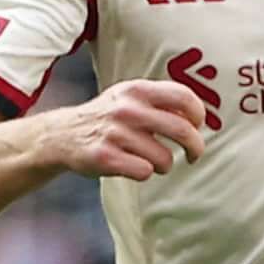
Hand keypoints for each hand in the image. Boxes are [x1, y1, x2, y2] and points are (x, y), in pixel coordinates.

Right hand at [42, 79, 211, 182]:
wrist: (62, 135)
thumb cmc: (110, 119)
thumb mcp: (131, 98)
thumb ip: (162, 101)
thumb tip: (200, 117)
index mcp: (137, 90)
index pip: (184, 97)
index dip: (199, 115)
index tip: (197, 127)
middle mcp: (126, 109)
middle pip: (183, 131)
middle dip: (196, 148)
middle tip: (194, 155)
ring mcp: (114, 133)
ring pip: (165, 158)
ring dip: (164, 165)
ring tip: (150, 160)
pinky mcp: (104, 156)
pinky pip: (144, 171)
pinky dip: (144, 173)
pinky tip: (132, 166)